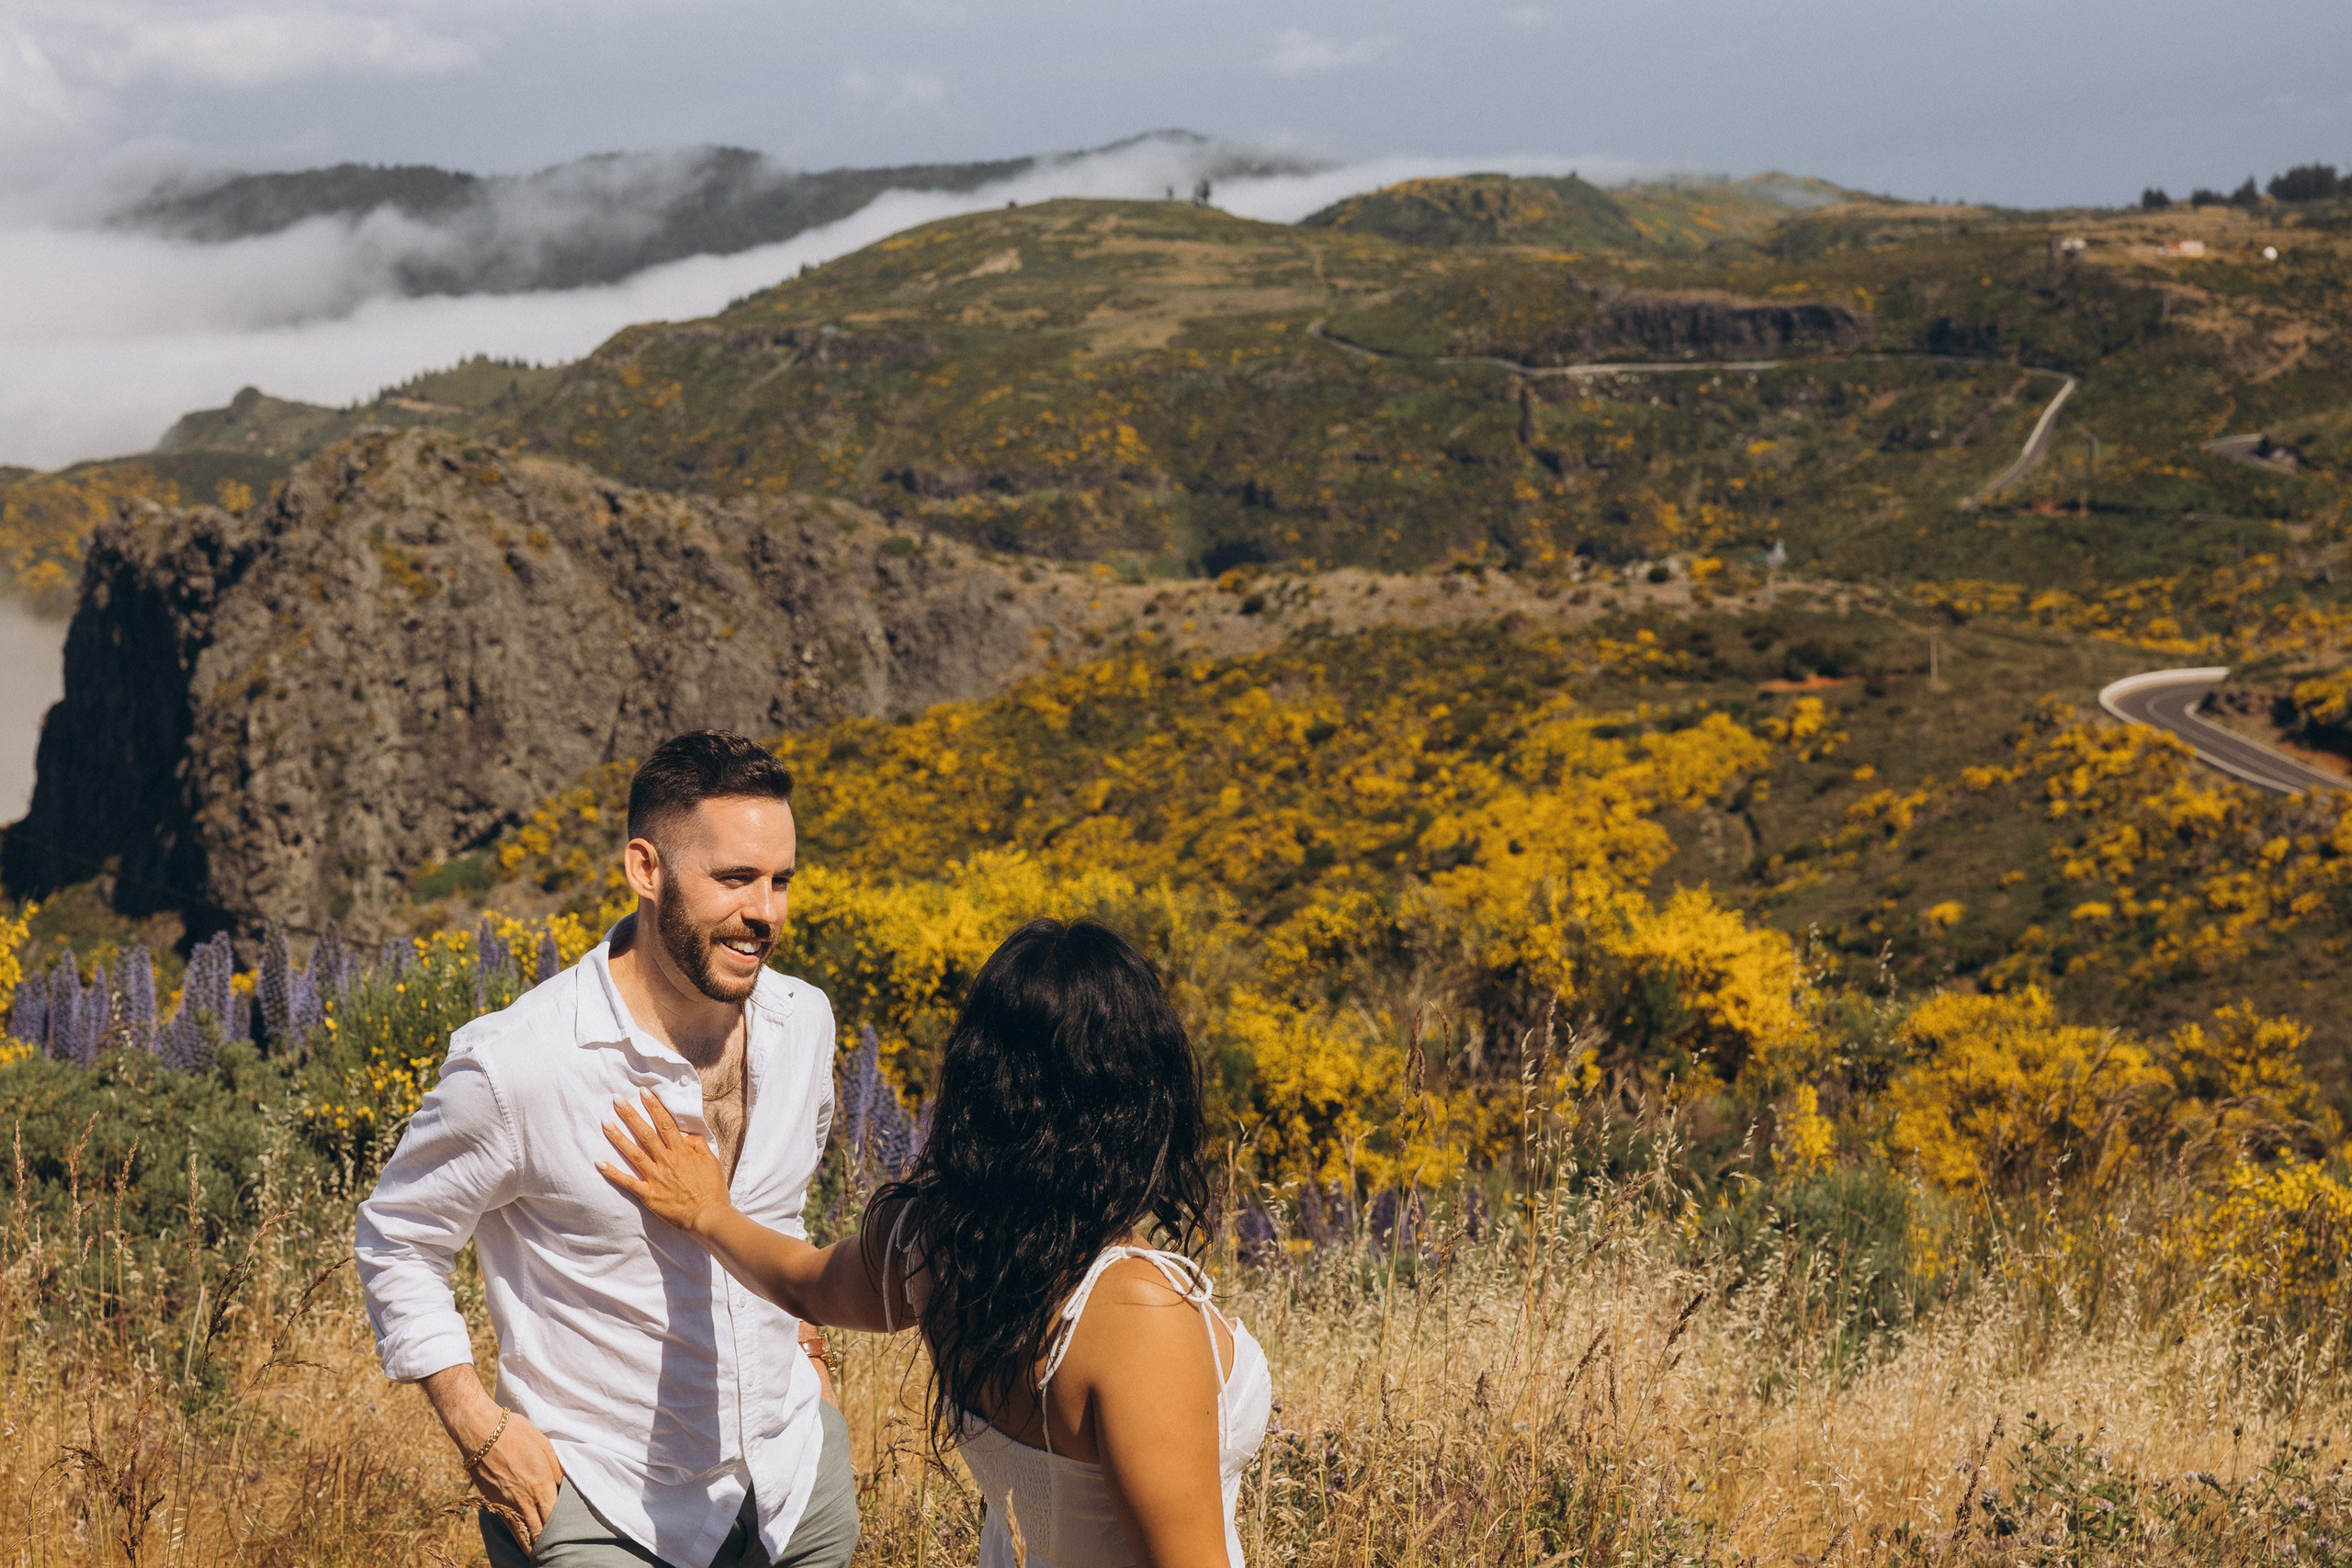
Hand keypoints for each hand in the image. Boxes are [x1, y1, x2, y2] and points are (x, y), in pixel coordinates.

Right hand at [473, 1409, 566, 1550]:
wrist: (482, 1432)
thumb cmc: (517, 1434)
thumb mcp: (545, 1446)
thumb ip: (556, 1469)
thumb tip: (561, 1483)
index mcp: (541, 1485)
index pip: (553, 1516)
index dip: (559, 1529)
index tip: (566, 1536)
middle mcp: (524, 1499)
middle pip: (537, 1529)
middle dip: (544, 1543)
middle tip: (552, 1553)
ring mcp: (506, 1502)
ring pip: (520, 1531)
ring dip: (528, 1544)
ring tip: (534, 1555)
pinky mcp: (491, 1500)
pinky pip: (506, 1521)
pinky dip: (513, 1532)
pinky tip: (518, 1537)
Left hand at [600, 1091, 732, 1236]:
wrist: (709, 1216)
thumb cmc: (713, 1190)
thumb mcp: (711, 1161)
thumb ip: (698, 1145)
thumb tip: (685, 1136)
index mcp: (682, 1152)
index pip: (665, 1124)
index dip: (654, 1107)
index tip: (643, 1093)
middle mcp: (666, 1161)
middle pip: (646, 1133)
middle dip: (630, 1115)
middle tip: (616, 1100)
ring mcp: (656, 1178)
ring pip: (633, 1153)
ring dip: (618, 1137)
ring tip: (605, 1123)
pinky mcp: (648, 1195)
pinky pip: (627, 1182)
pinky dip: (613, 1173)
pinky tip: (599, 1163)